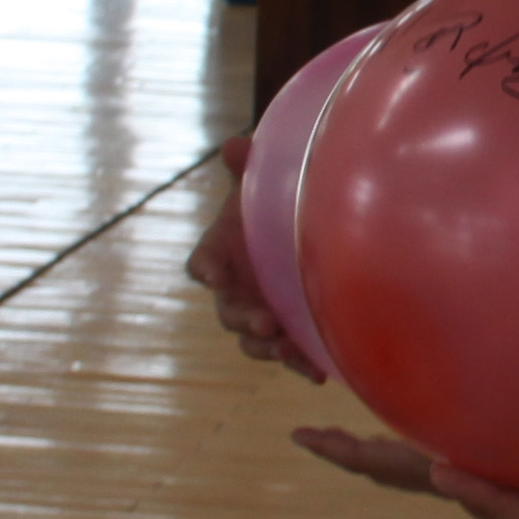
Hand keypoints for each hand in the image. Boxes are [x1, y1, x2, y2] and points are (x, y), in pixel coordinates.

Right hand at [182, 134, 321, 380]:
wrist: (304, 226)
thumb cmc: (272, 202)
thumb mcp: (261, 183)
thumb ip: (247, 166)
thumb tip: (236, 144)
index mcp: (222, 251)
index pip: (202, 262)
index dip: (204, 269)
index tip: (210, 275)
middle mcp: (235, 287)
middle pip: (227, 310)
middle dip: (243, 319)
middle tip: (263, 323)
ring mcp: (259, 311)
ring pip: (253, 339)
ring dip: (267, 349)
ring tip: (287, 350)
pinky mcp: (287, 329)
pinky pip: (288, 351)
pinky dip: (299, 363)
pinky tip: (317, 373)